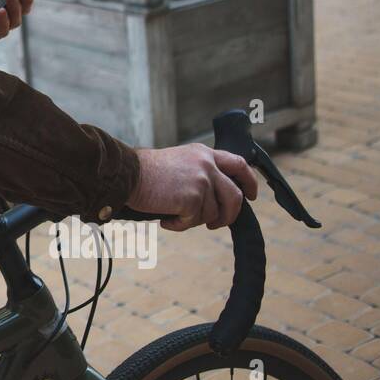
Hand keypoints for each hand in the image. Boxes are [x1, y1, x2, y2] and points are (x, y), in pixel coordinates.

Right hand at [127, 143, 258, 230]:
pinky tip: (167, 220)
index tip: (251, 195)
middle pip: (235, 196)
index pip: (239, 164)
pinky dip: (179, 225)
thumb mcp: (179, 161)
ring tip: (175, 217)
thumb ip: (199, 172)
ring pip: (213, 213)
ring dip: (194, 220)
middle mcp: (207, 165)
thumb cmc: (146, 171)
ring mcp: (201, 181)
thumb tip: (215, 197)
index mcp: (204, 154)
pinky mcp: (192, 198)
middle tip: (217, 223)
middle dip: (230, 214)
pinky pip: (193, 221)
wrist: (128, 173)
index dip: (249, 182)